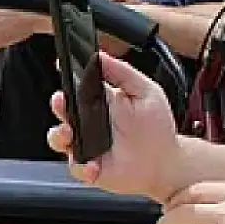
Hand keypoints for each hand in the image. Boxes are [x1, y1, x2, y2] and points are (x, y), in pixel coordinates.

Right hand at [47, 52, 184, 199]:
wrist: (166, 163)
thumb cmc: (156, 128)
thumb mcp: (145, 91)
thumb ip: (122, 72)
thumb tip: (100, 55)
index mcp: (98, 102)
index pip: (75, 88)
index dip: (67, 81)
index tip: (63, 72)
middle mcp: (87, 123)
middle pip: (62, 110)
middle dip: (58, 104)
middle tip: (63, 102)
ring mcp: (85, 146)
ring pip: (59, 138)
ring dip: (59, 134)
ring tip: (69, 133)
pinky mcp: (88, 168)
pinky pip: (76, 167)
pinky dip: (82, 167)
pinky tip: (94, 165)